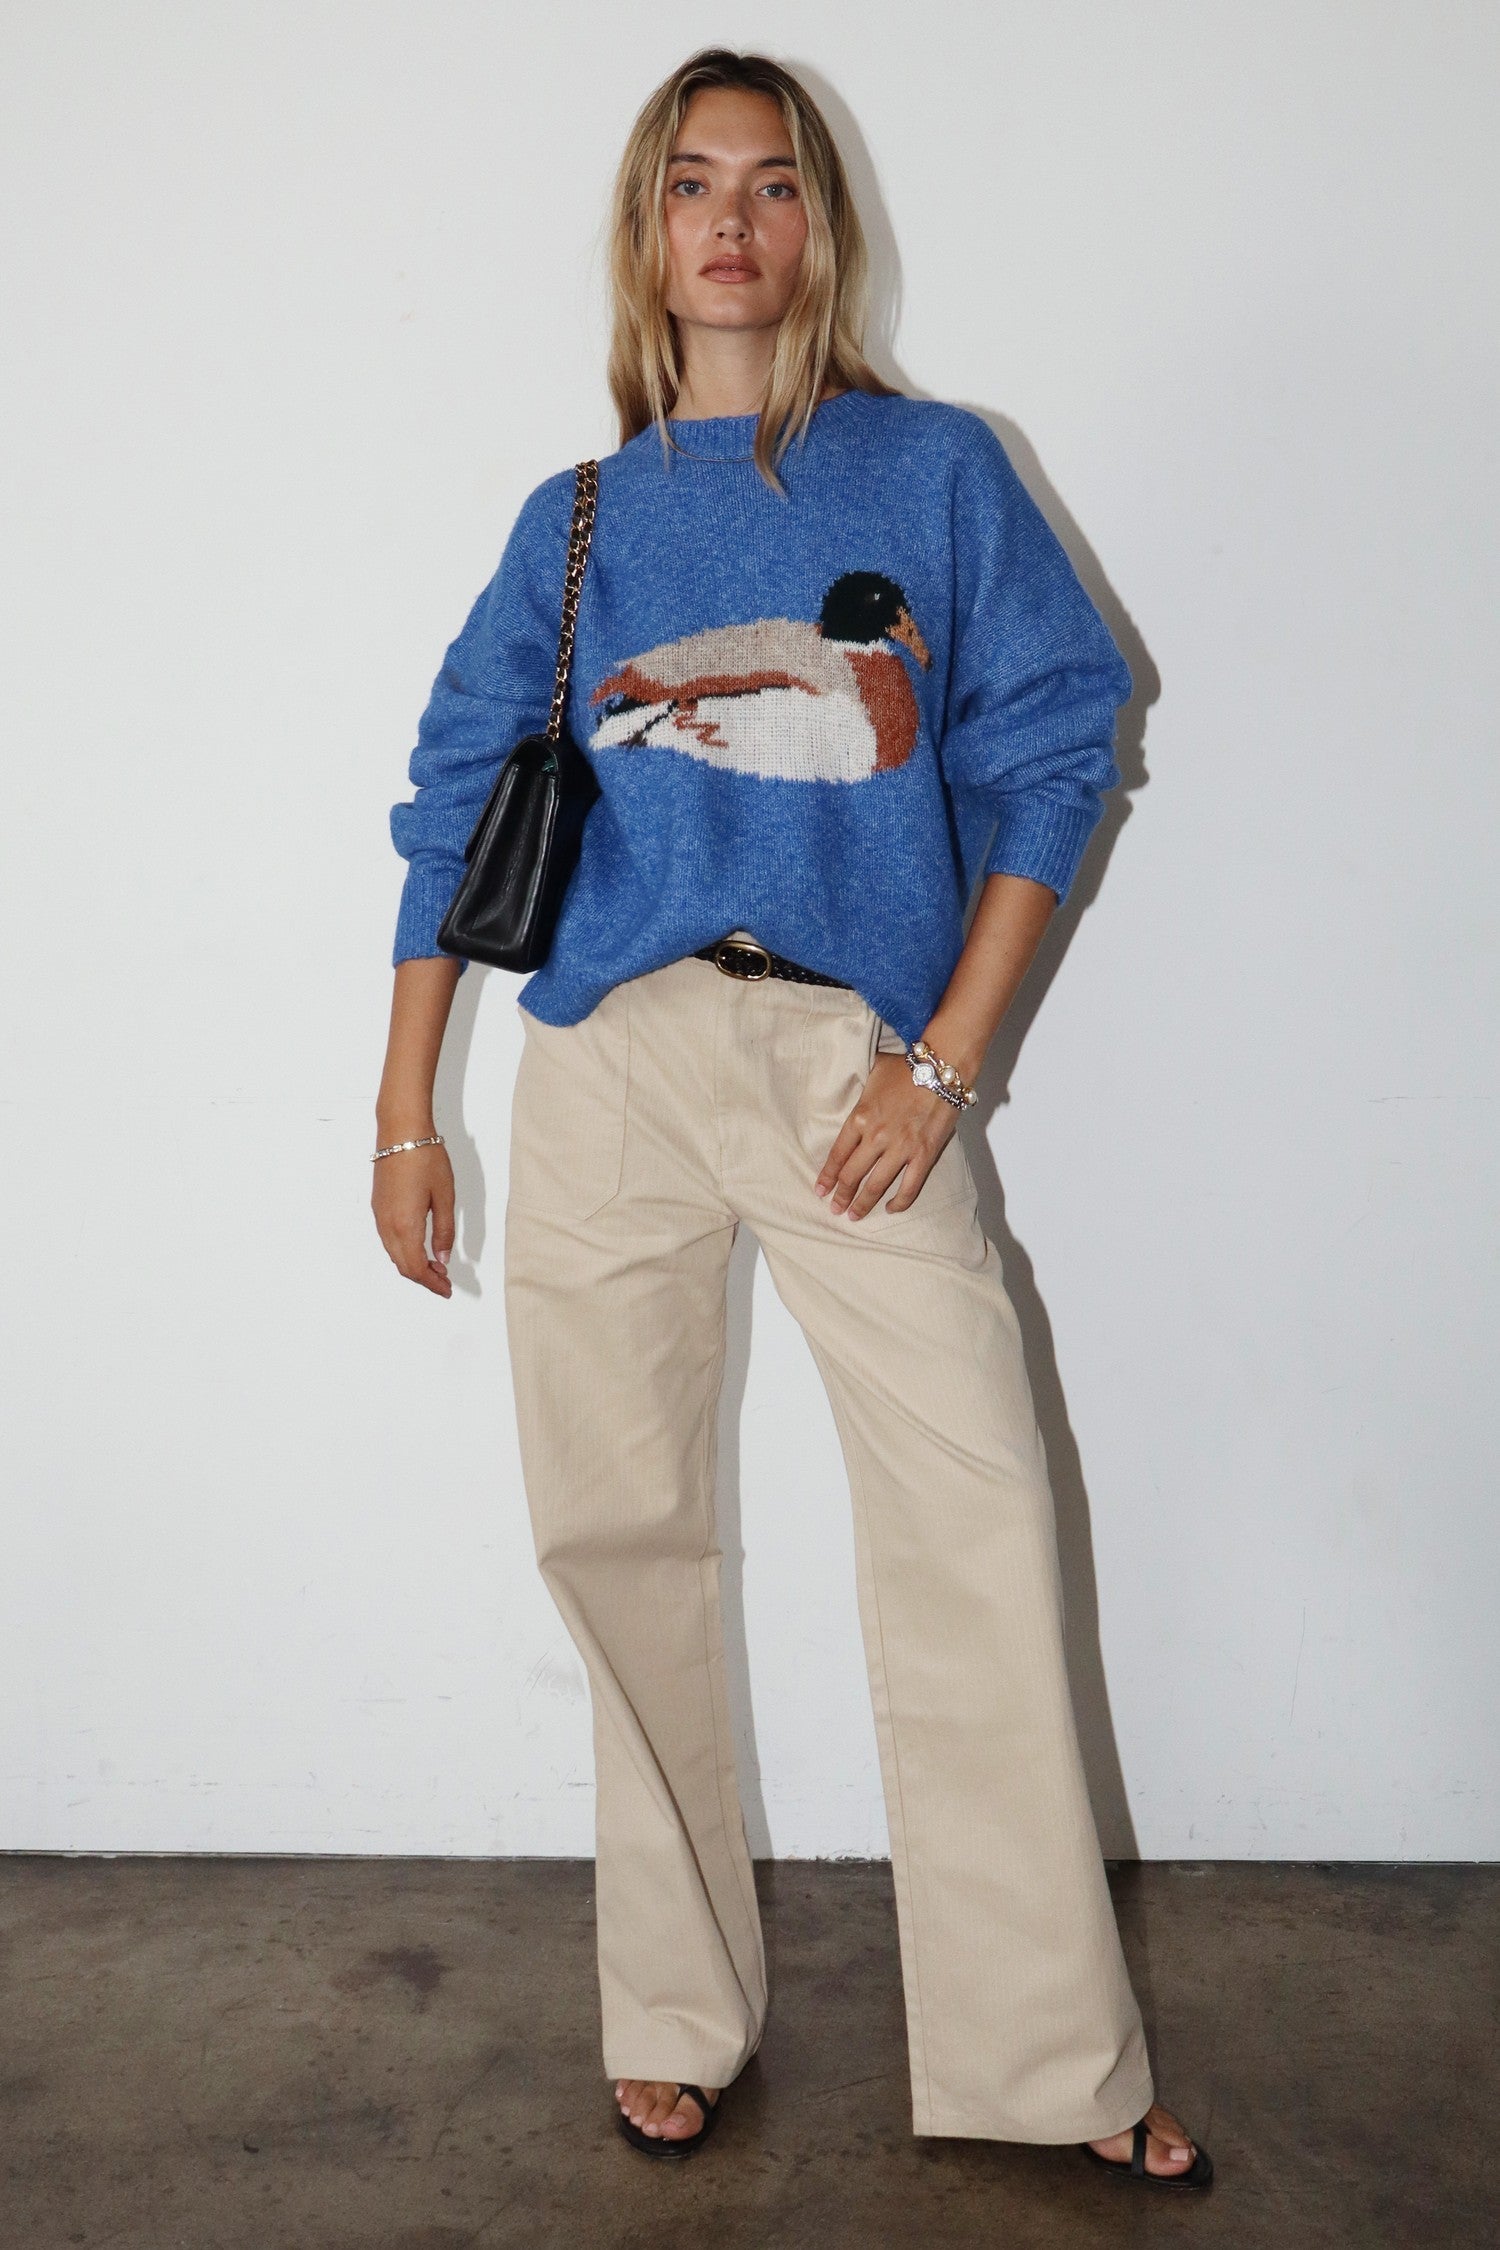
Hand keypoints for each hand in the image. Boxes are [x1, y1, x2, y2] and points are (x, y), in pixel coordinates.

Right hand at [372, 1141, 454, 1296]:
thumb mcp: (445, 1197)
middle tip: (444, 1281)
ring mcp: (379, 1215)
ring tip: (436, 1265)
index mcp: (405, 1225)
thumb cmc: (425, 1159)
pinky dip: (404, 1251)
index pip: (416, 1268)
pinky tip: (419, 1245)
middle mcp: (387, 1224)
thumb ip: (444, 1231)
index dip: (432, 1283)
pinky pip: (388, 1239)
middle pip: (403, 1265)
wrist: (400, 1131)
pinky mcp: (378, 1206)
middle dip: (424, 1278)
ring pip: (394, 1253)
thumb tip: (442, 1258)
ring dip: (413, 1265)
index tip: (447, 1289)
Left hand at [814, 1052, 956, 1217]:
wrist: (941, 1069)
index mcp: (860, 1117)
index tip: (820, 1190)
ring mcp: (900, 1148)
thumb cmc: (906, 1068)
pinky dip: (899, 1202)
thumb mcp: (871, 1073)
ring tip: (854, 1216)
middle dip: (841, 1195)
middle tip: (834, 1209)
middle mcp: (876, 1136)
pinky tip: (890, 1209)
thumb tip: (846, 1084)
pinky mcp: (924, 1155)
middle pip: (852, 1174)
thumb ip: (858, 1089)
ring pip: (875, 1185)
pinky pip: (909, 1186)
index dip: (827, 1176)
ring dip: (862, 1204)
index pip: (837, 1154)